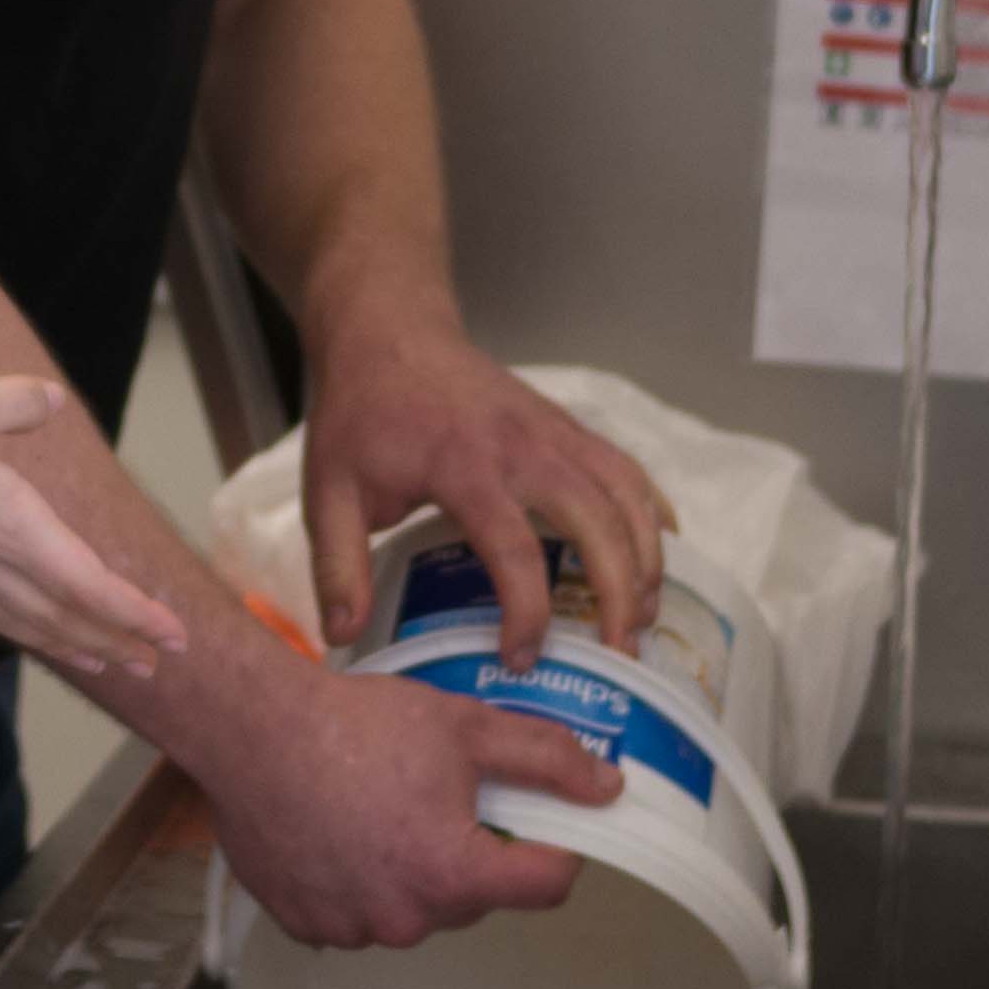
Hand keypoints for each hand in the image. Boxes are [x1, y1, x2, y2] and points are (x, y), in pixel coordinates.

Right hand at [0, 375, 189, 679]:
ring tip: (95, 659)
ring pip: (16, 621)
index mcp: (11, 524)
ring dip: (62, 641)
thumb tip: (53, 402)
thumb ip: (15, 403)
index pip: (90, 584)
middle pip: (60, 615)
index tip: (175, 638)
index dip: (136, 612)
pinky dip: (0, 623)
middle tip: (153, 666)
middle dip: (112, 639)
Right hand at [209, 665, 623, 947]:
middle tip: (440, 793)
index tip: (540, 818)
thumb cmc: (354, 725)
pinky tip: (339, 830)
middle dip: (472, 851)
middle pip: (475, 896)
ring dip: (411, 870)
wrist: (251, 729)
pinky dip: (358, 882)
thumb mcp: (465, 726)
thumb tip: (607, 787)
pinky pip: (357, 914)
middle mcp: (405, 918)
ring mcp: (352, 929)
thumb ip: (545, 758)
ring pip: (414, 907)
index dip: (557, 848)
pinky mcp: (306, 925)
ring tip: (379, 807)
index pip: (545, 886)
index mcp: (453, 875)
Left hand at [303, 319, 672, 667]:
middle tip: (621, 652)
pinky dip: (651, 508)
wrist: (389, 329)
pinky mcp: (565, 425)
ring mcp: (552, 431)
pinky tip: (660, 550)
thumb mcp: (327, 488)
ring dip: (646, 556)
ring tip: (644, 616)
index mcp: (463, 465)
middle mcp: (522, 446)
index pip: (513, 547)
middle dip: (619, 590)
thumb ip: (335, 565)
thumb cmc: (361, 412)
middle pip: (597, 519)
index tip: (521, 659)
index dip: (526, 611)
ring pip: (625, 493)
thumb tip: (344, 636)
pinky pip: (625, 467)